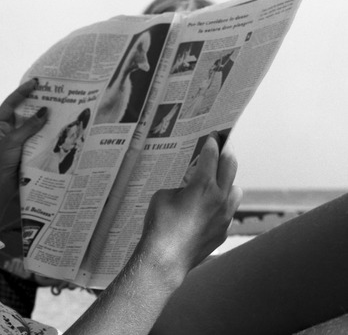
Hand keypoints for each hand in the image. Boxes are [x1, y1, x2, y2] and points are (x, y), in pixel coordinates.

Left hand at [0, 79, 47, 196]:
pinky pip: (38, 138)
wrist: (0, 188)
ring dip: (43, 118)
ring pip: (32, 125)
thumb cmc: (0, 163)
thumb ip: (29, 127)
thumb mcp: (13, 142)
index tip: (35, 83)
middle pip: (23, 112)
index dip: (22, 92)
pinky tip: (57, 128)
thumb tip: (44, 111)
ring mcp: (18, 141)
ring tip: (58, 108)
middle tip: (52, 94)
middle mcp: (8, 130)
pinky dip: (46, 133)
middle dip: (36, 103)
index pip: (10, 103)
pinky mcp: (27, 151)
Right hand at [138, 132, 241, 277]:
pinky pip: (228, 211)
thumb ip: (179, 186)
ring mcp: (225, 216)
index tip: (213, 135)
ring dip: (228, 182)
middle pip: (230, 167)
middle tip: (222, 147)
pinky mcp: (223, 231)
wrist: (166, 258)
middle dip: (226, 153)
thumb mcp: (163, 196)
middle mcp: (219, 198)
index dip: (212, 143)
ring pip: (236, 190)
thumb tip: (186, 187)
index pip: (212, 156)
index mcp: (203, 185)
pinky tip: (206, 210)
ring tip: (216, 182)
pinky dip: (221, 205)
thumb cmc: (159, 225)